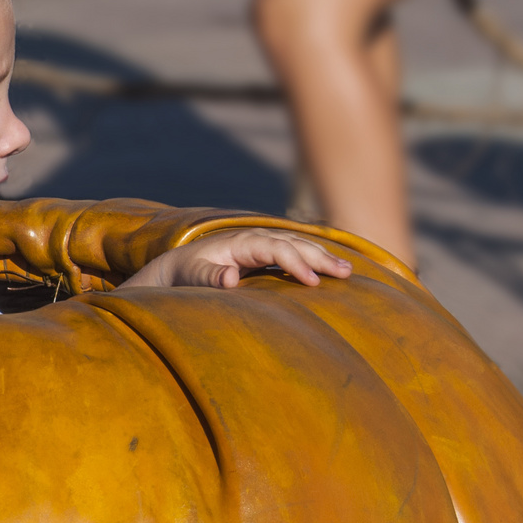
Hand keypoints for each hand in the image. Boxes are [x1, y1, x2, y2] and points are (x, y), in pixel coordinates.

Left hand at [121, 228, 352, 289]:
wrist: (176, 268)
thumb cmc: (184, 274)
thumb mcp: (192, 276)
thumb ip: (209, 276)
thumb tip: (230, 278)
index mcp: (239, 242)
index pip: (275, 248)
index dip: (295, 263)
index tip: (313, 283)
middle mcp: (253, 239)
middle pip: (292, 243)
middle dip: (319, 257)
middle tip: (345, 274)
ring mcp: (259, 245)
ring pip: (296, 246)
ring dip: (321, 257)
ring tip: (347, 271)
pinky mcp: (261, 255)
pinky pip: (292, 254)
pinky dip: (312, 259)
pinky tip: (330, 270)